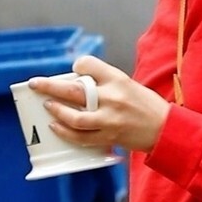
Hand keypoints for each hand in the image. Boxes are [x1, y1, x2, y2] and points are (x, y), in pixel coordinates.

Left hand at [30, 54, 169, 155]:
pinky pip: (81, 136)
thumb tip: (75, 85)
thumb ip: (104, 83)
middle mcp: (112, 97)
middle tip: (35, 84)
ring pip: (74, 117)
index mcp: (117, 79)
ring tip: (47, 106)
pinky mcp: (109, 136)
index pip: (88, 65)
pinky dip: (65, 131)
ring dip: (56, 111)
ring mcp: (110, 119)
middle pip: (73, 90)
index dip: (77, 66)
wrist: (165, 129)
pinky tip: (56, 126)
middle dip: (49, 86)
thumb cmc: (145, 105)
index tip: (73, 71)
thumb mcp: (128, 85)